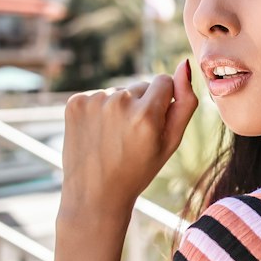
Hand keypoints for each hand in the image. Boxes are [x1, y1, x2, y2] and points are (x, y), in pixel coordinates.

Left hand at [57, 58, 196, 226]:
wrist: (95, 194)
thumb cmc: (138, 170)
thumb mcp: (170, 143)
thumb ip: (185, 103)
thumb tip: (184, 66)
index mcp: (146, 115)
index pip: (163, 81)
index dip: (162, 102)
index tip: (153, 125)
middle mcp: (119, 103)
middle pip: (140, 86)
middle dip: (141, 105)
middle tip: (132, 138)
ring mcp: (94, 101)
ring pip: (118, 92)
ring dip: (120, 108)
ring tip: (114, 138)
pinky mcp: (75, 103)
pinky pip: (97, 96)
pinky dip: (99, 111)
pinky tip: (98, 133)